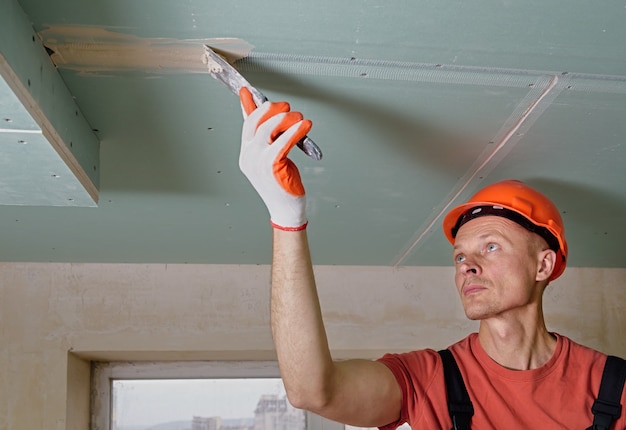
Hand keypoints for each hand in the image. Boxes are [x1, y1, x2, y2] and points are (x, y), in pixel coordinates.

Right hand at [239, 88, 312, 230]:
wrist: (286, 209)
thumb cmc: (282, 185)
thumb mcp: (272, 158)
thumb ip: (270, 139)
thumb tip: (270, 119)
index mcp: (246, 154)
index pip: (246, 124)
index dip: (249, 106)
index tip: (248, 92)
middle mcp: (248, 157)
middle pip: (254, 123)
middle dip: (271, 110)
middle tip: (287, 107)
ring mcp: (258, 163)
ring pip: (267, 130)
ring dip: (286, 119)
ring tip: (299, 117)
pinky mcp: (271, 167)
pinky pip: (282, 143)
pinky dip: (294, 131)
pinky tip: (304, 126)